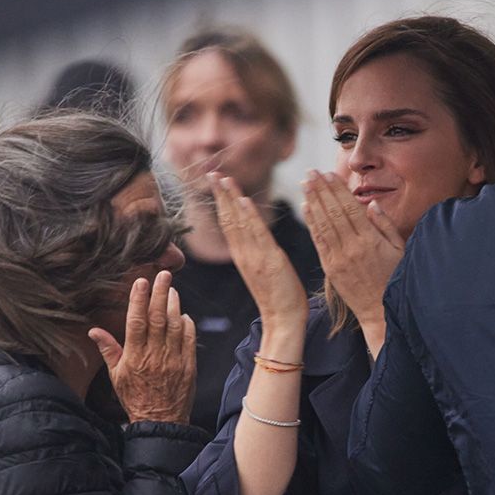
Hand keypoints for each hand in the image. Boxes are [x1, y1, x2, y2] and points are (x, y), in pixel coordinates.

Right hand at [89, 270, 195, 423]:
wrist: (160, 422)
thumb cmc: (135, 398)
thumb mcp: (116, 376)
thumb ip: (108, 350)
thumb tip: (94, 331)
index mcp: (135, 356)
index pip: (136, 321)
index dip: (138, 300)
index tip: (141, 282)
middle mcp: (155, 354)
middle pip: (158, 318)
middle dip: (160, 293)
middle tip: (164, 274)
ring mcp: (174, 359)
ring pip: (176, 325)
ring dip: (175, 305)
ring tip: (171, 289)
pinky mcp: (189, 365)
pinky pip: (190, 339)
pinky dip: (188, 324)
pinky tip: (183, 314)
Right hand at [209, 174, 308, 326]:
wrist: (283, 321)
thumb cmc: (279, 298)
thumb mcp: (265, 270)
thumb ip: (258, 252)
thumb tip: (256, 237)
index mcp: (243, 256)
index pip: (229, 223)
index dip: (222, 202)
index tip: (217, 183)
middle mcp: (244, 254)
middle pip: (228, 219)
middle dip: (220, 195)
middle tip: (212, 174)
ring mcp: (254, 257)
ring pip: (238, 223)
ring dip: (231, 199)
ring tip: (223, 179)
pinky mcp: (269, 260)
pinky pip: (256, 234)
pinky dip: (249, 216)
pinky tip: (243, 200)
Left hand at [303, 171, 404, 328]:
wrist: (380, 312)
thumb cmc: (394, 279)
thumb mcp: (399, 250)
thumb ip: (385, 225)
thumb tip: (372, 204)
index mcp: (371, 240)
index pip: (350, 208)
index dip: (338, 189)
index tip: (329, 173)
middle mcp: (352, 247)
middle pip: (333, 212)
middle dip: (321, 190)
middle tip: (312, 172)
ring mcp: (339, 258)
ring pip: (323, 224)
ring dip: (313, 201)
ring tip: (306, 184)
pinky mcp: (330, 268)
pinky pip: (318, 241)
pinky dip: (311, 223)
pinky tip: (306, 208)